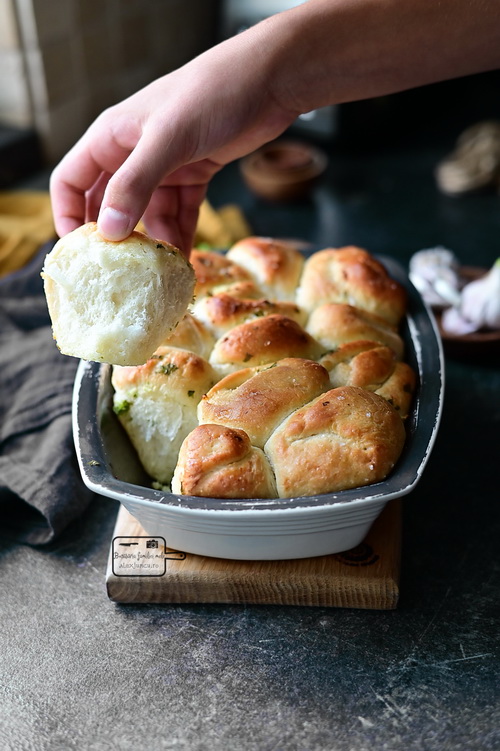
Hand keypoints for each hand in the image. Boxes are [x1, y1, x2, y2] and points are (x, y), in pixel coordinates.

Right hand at [50, 24, 297, 254]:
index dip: (68, 216)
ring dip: (154, 244)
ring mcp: (165, 166)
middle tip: (119, 275)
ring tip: (158, 276)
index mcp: (112, 137)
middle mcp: (133, 153)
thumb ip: (135, 183)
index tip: (78, 253)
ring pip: (149, 215)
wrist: (268, 81)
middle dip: (115, 239)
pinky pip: (180, 214)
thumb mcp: (168, 139)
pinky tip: (184, 262)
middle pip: (110, 204)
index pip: (71, 181)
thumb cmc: (212, 94)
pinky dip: (181, 236)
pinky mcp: (195, 174)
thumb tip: (109, 231)